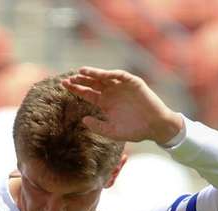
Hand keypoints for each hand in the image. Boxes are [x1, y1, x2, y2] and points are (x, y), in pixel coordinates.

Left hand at [61, 67, 183, 145]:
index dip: (76, 89)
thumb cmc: (133, 130)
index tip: (64, 86)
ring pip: (105, 77)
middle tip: (68, 79)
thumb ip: (97, 126)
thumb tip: (83, 120)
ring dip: (94, 73)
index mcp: (104, 103)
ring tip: (81, 72)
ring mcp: (122, 87)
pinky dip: (112, 74)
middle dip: (81, 80)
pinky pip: (122, 76)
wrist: (154, 127)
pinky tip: (103, 74)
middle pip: (93, 83)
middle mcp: (111, 93)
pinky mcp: (134, 83)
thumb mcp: (112, 131)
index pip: (87, 93)